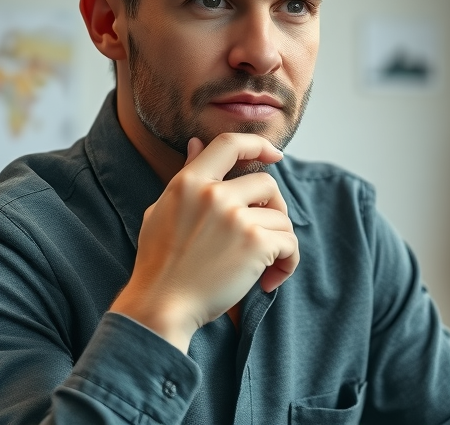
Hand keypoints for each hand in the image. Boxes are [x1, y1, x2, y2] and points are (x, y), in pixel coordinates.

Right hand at [109, 133, 298, 352]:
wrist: (161, 306)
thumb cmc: (159, 264)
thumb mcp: (163, 210)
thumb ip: (185, 175)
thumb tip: (195, 143)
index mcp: (189, 182)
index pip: (230, 144)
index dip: (258, 144)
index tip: (275, 154)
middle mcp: (214, 194)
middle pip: (267, 183)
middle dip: (273, 209)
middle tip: (264, 235)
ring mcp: (236, 218)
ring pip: (282, 218)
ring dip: (279, 243)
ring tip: (263, 266)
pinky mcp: (256, 244)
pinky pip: (290, 244)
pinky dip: (287, 264)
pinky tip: (269, 280)